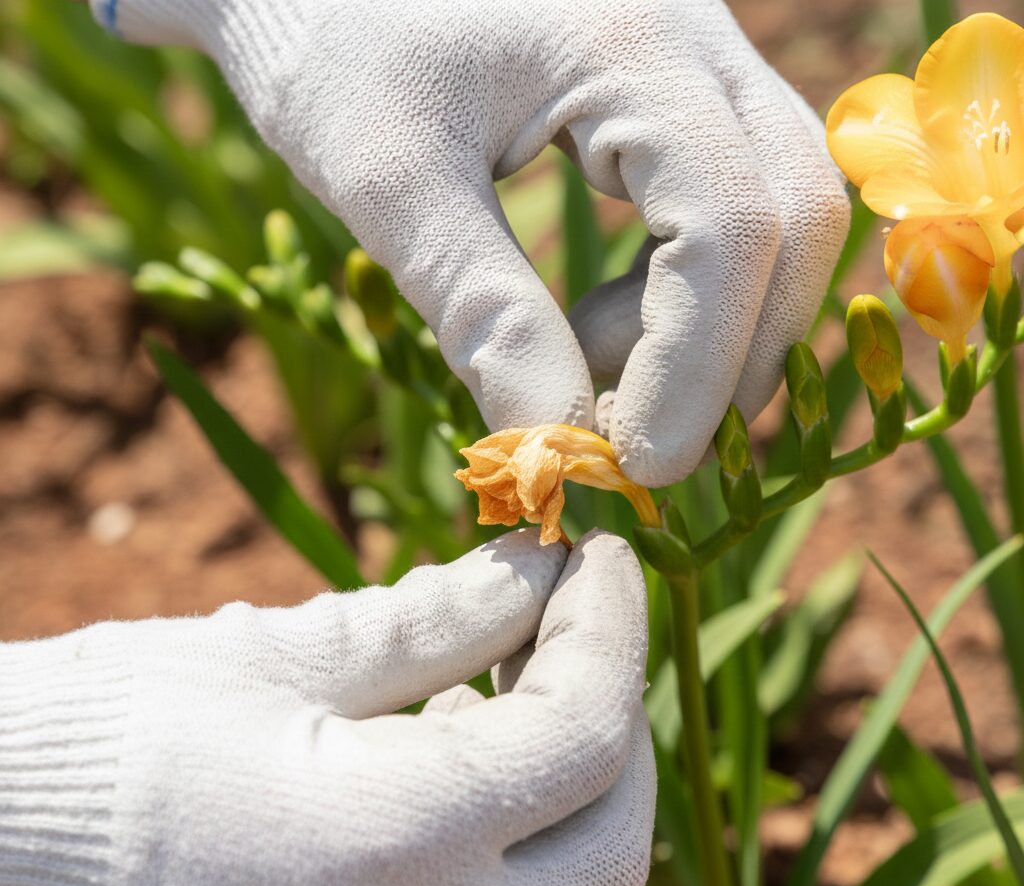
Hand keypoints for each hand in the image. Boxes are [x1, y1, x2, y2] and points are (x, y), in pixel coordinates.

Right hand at [0, 530, 653, 885]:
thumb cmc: (111, 738)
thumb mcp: (284, 656)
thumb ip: (438, 617)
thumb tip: (540, 567)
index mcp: (390, 849)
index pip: (584, 736)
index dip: (611, 629)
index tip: (599, 556)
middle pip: (611, 846)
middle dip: (614, 722)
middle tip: (566, 627)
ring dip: (564, 794)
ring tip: (492, 694)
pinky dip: (512, 862)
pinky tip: (447, 781)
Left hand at [96, 0, 848, 485]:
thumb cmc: (330, 46)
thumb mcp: (391, 185)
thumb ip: (481, 313)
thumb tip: (552, 450)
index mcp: (628, 41)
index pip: (726, 224)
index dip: (696, 365)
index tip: (637, 467)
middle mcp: (695, 38)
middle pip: (793, 217)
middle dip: (725, 355)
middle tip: (631, 440)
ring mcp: (696, 62)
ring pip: (775, 217)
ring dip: (705, 330)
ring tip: (585, 362)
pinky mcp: (674, 99)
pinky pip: (728, 210)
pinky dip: (680, 296)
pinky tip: (595, 319)